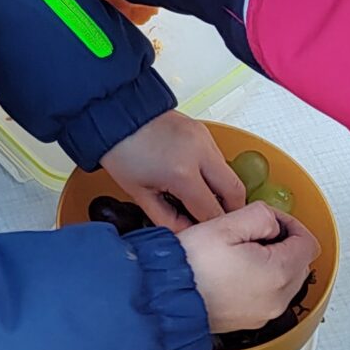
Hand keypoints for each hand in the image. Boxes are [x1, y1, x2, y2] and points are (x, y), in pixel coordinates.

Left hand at [101, 111, 247, 226]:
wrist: (114, 116)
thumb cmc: (121, 151)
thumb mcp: (140, 195)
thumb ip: (167, 220)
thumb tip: (187, 232)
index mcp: (182, 173)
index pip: (212, 210)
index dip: (211, 227)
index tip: (207, 233)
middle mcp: (200, 153)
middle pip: (236, 191)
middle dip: (231, 210)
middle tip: (218, 221)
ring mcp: (204, 139)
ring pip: (230, 173)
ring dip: (222, 190)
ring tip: (202, 200)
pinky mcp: (203, 131)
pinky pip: (219, 158)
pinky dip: (214, 173)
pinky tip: (197, 180)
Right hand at [180, 205, 318, 334]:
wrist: (164, 298)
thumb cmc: (190, 265)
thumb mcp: (225, 224)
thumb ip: (260, 215)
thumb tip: (271, 223)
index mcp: (279, 273)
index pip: (308, 243)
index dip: (291, 224)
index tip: (270, 219)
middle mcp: (277, 299)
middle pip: (300, 264)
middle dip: (283, 244)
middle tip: (253, 233)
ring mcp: (263, 314)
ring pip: (285, 282)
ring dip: (272, 264)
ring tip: (239, 252)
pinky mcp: (249, 321)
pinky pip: (267, 297)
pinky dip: (259, 282)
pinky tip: (233, 272)